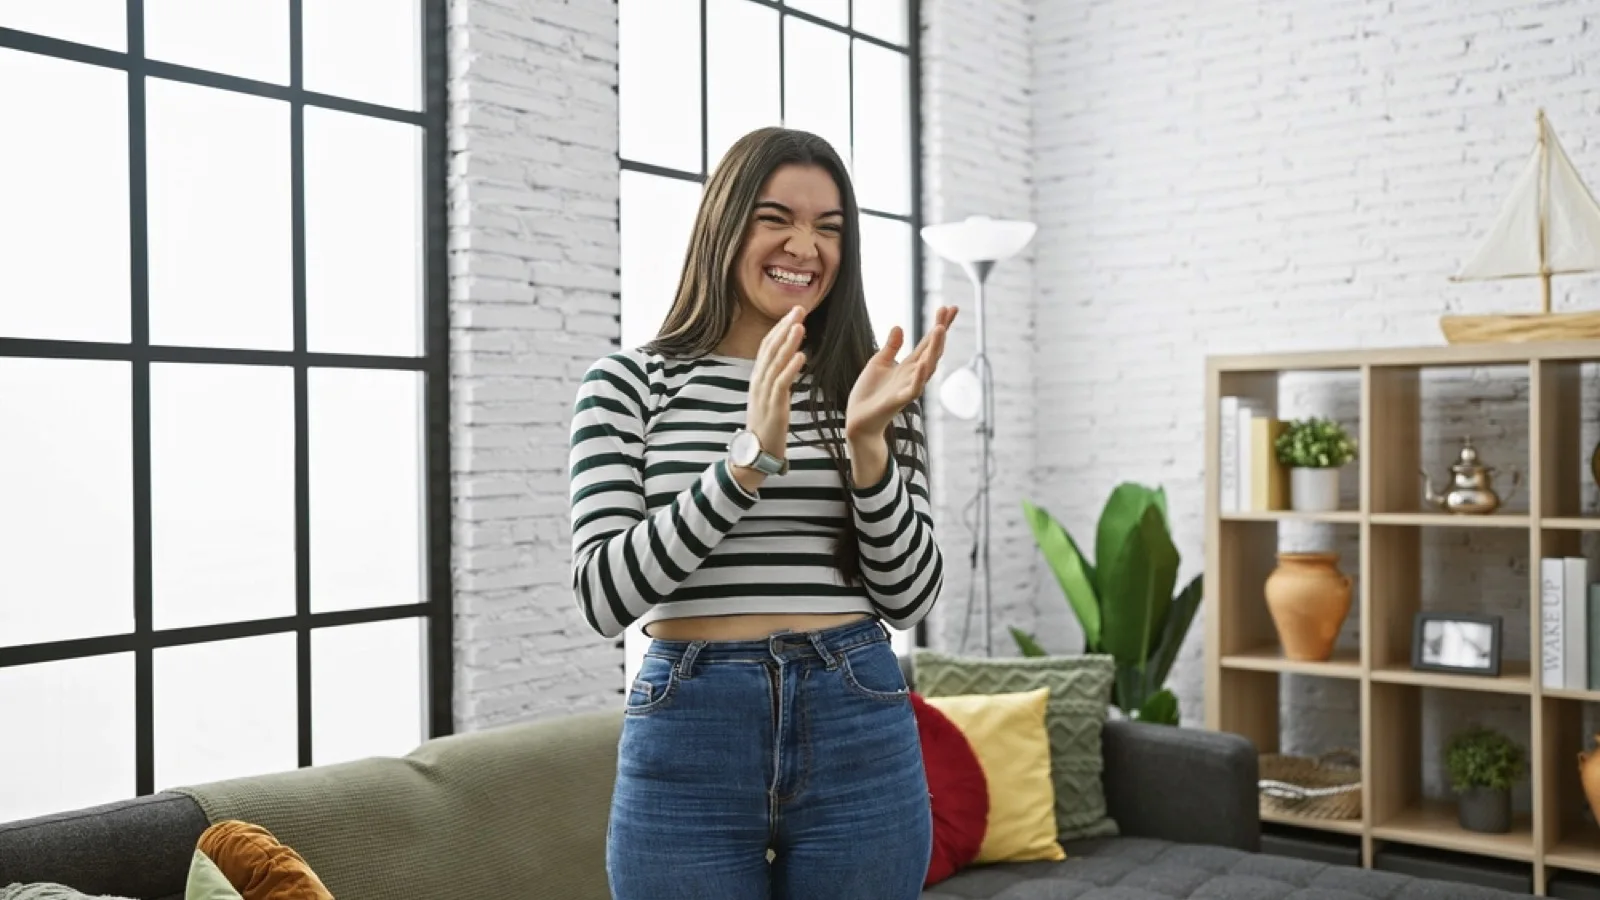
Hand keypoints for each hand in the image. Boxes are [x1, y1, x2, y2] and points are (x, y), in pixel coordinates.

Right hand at [738, 306, 806, 486]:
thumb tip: (788, 364)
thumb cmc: (766, 427)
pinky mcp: (773, 407)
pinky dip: (791, 368)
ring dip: (788, 342)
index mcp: (758, 379)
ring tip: (800, 326)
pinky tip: (802, 355)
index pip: (767, 347)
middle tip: (798, 309)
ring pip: (775, 362)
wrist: (756, 454)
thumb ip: (776, 381)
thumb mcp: (769, 399)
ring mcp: (764, 394)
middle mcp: (758, 382)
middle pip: (770, 349)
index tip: (792, 313)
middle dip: (784, 327)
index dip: (779, 328)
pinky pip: (782, 383)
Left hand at [845, 306, 956, 441]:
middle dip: (941, 330)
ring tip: (940, 329)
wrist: (858, 420)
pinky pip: (914, 388)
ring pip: (928, 366)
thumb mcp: (878, 362)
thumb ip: (891, 347)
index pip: (927, 341)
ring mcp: (909, 387)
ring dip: (935, 348)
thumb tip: (899, 326)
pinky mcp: (900, 400)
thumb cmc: (869, 393)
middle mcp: (914, 374)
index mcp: (909, 365)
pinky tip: (924, 363)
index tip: (948, 307)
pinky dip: (920, 376)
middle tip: (949, 310)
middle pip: (932, 349)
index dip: (938, 325)